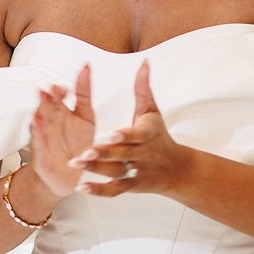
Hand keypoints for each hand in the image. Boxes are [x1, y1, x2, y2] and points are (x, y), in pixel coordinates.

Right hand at [27, 65, 95, 198]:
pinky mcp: (40, 151)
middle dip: (50, 97)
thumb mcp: (86, 117)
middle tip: (55, 89)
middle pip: (48, 106)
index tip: (66, 86)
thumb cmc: (77, 144)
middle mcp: (50, 121)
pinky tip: (37, 123)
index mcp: (61, 111)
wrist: (67, 175)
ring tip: (43, 98)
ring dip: (41, 109)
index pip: (59, 97)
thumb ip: (84, 94)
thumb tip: (86, 67)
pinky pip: (37, 140)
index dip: (61, 91)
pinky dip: (37, 132)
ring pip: (40, 119)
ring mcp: (43, 135)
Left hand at [68, 61, 190, 197]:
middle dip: (103, 154)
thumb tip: (144, 62)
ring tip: (75, 164)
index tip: (109, 135)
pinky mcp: (132, 185)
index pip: (136, 135)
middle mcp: (143, 154)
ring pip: (116, 173)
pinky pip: (115, 190)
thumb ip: (144, 88)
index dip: (123, 136)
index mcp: (148, 134)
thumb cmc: (160, 136)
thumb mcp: (153, 111)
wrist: (177, 169)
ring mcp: (137, 171)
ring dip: (96, 170)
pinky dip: (99, 191)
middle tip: (82, 152)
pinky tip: (82, 188)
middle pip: (122, 155)